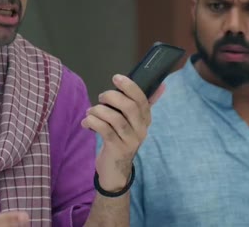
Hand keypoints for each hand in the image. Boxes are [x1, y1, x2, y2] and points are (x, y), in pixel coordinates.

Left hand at [82, 75, 162, 190]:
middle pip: (129, 107)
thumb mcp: (133, 122)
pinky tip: (86, 122)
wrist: (116, 170)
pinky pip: (104, 130)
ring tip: (90, 111)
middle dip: (112, 97)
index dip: (129, 86)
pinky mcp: (117, 149)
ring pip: (115, 118)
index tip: (116, 78)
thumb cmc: (122, 138)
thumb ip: (141, 104)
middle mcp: (141, 130)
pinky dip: (93, 122)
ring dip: (98, 110)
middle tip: (101, 97)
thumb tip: (161, 85)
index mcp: (146, 120)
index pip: (142, 99)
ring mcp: (130, 141)